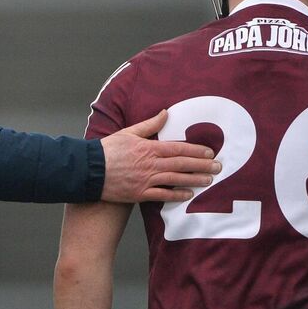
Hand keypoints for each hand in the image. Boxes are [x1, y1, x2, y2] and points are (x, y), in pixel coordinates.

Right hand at [99, 110, 219, 202]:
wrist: (90, 170)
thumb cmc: (108, 150)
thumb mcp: (128, 132)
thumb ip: (149, 124)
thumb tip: (165, 113)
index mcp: (148, 147)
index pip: (178, 148)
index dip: (196, 150)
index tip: (210, 152)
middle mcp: (150, 164)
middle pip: (181, 164)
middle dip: (202, 165)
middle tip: (218, 167)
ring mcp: (146, 180)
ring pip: (176, 179)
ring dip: (194, 180)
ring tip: (209, 180)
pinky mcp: (139, 194)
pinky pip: (162, 195)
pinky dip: (176, 195)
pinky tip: (189, 194)